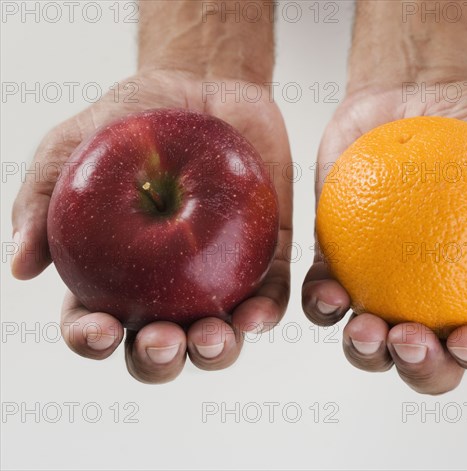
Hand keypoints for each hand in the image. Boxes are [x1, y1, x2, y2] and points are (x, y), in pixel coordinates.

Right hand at [12, 69, 291, 382]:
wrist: (203, 86)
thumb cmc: (130, 120)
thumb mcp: (71, 147)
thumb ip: (39, 199)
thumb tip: (21, 266)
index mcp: (115, 276)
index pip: (97, 323)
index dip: (93, 340)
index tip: (101, 330)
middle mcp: (166, 289)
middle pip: (160, 347)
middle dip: (159, 360)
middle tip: (163, 343)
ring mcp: (218, 277)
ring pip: (218, 337)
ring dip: (215, 353)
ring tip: (213, 339)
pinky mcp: (264, 259)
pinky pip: (269, 297)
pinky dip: (265, 314)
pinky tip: (258, 315)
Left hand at [302, 80, 466, 393]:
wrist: (412, 96)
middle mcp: (431, 296)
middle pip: (430, 360)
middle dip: (419, 369)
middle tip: (407, 339)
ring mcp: (380, 283)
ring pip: (370, 343)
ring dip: (364, 352)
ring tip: (363, 326)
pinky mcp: (337, 260)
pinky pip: (325, 296)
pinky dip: (322, 305)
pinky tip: (327, 292)